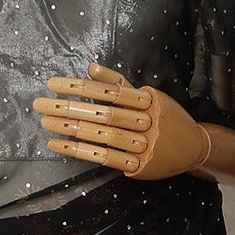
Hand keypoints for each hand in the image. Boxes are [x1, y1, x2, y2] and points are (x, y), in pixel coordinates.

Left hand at [34, 62, 213, 179]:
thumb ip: (119, 83)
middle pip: (104, 113)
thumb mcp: (146, 96)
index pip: (109, 91)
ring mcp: (144, 146)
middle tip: (40, 104)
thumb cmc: (165, 118)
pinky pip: (106, 158)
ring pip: (104, 136)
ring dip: (73, 130)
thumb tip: (90, 67)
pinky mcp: (139, 167)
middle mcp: (146, 121)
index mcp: (147, 100)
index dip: (81, 87)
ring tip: (46, 123)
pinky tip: (59, 145)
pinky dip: (81, 151)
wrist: (194, 147)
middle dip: (70, 108)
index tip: (53, 84)